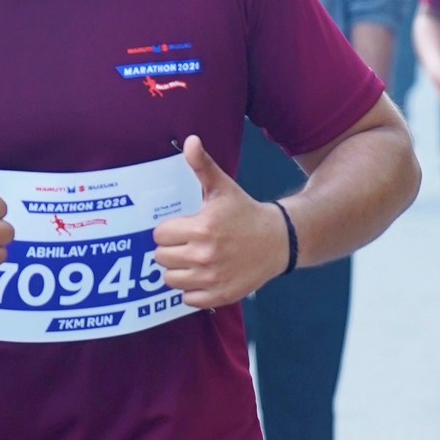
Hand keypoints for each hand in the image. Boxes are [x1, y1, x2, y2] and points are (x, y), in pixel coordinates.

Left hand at [153, 136, 292, 308]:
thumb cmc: (245, 212)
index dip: (168, 230)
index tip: (181, 228)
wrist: (278, 240)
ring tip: (191, 260)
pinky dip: (191, 290)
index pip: (160, 235)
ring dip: (177, 271)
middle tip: (185, 244)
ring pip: (170, 280)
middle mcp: (205, 255)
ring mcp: (212, 278)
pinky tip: (202, 276)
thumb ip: (202, 166)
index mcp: (202, 228)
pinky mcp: (220, 295)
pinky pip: (188, 299)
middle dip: (170, 250)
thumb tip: (189, 141)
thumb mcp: (223, 187)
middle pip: (161, 258)